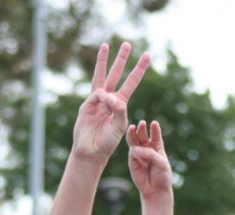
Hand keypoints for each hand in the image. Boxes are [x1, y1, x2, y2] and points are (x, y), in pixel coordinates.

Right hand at [72, 42, 149, 160]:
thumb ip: (118, 110)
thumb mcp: (119, 126)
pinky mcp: (87, 104)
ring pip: (102, 76)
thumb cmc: (108, 141)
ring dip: (104, 61)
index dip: (138, 70)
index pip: (131, 83)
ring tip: (106, 45)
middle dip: (122, 59)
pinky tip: (105, 101)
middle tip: (127, 44)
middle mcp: (110, 99)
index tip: (147, 56)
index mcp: (121, 104)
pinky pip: (96, 94)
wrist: (92, 150)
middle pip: (116, 74)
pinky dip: (102, 97)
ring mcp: (97, 100)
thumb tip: (109, 95)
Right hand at [127, 120, 171, 200]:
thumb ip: (150, 154)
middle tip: (142, 123)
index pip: (156, 135)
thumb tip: (136, 149)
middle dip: (142, 129)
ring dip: (133, 134)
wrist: (155, 189)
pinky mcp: (132, 159)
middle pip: (143, 135)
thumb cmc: (162, 176)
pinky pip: (133, 152)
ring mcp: (139, 153)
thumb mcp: (161, 163)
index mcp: (157, 146)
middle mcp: (147, 148)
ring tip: (132, 127)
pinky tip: (139, 156)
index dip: (155, 129)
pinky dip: (135, 152)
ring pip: (135, 141)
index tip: (154, 123)